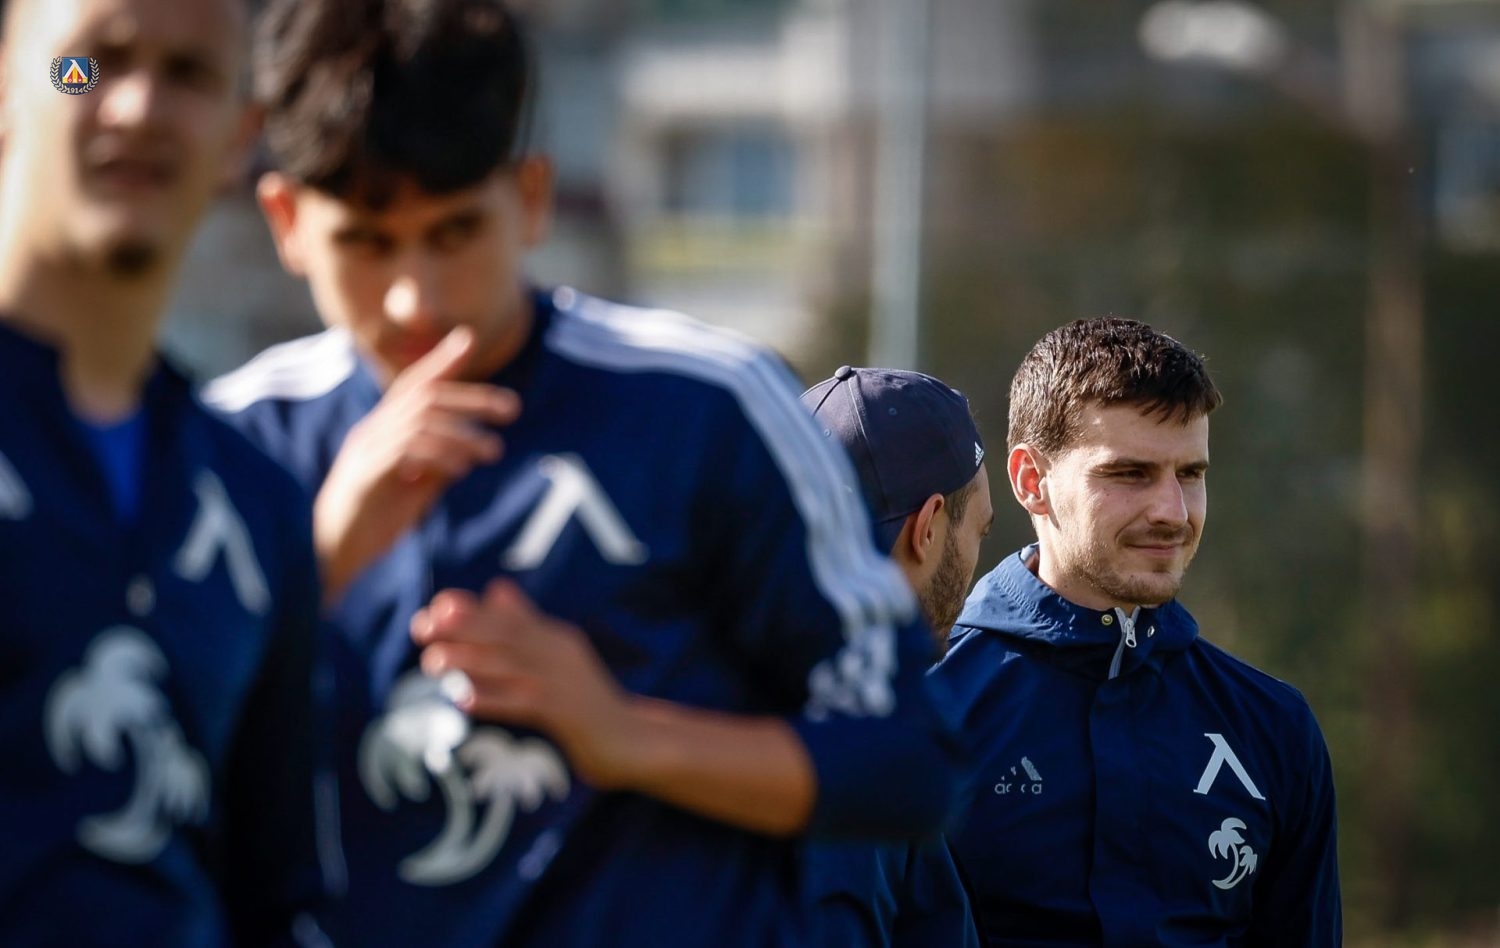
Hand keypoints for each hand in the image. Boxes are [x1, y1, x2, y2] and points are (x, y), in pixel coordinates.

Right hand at [315, 327, 520, 599]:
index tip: (469, 339)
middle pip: (424, 396)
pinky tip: (461, 468)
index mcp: (383, 430)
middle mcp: (372, 432)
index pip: (412, 384)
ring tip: (494, 450)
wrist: (329, 557)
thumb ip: (437, 462)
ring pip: (419, 421)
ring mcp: (365, 452)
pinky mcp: (364, 477)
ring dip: (463, 433)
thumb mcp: (414, 486)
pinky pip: (405, 452)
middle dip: (472, 398)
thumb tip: (470, 446)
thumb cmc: (371, 522)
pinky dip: (439, 455)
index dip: (440, 360)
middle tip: (512, 409)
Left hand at [411, 579, 638, 790]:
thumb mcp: (559, 658)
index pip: (508, 617)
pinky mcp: (567, 715)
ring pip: (511, 667)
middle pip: (506, 635)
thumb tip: (497, 587)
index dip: (471, 610)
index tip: (434, 610)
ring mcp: (564, 683)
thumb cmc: (589, 703)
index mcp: (556, 638)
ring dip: (470, 662)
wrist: (633, 741)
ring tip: (432, 662)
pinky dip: (494, 700)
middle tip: (421, 627)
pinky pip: (524, 705)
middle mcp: (559, 654)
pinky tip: (465, 700)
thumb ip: (528, 626)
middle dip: (462, 628)